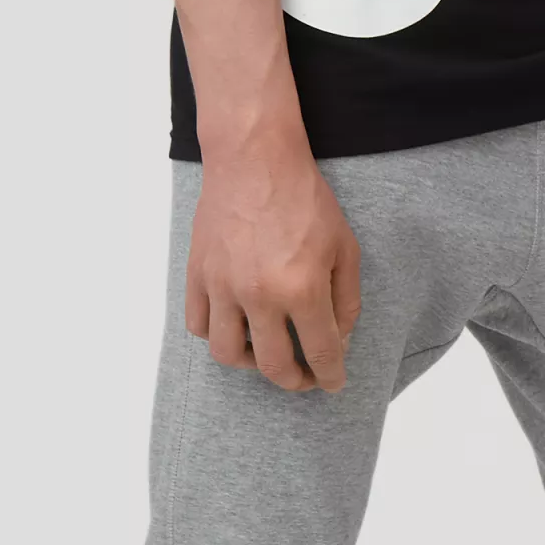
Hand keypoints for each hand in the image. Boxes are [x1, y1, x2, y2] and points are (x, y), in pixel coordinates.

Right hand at [185, 128, 361, 392]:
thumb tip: (339, 338)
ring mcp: (223, 287)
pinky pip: (198, 325)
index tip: (333, 383)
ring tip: (267, 352)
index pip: (321, 353)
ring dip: (252, 363)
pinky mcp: (198, 275)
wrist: (254, 160)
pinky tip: (236, 325)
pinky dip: (217, 334)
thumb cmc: (304, 199)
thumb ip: (346, 300)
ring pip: (228, 354)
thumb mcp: (345, 246)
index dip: (331, 377)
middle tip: (305, 375)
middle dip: (296, 380)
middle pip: (274, 366)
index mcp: (302, 288)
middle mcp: (259, 295)